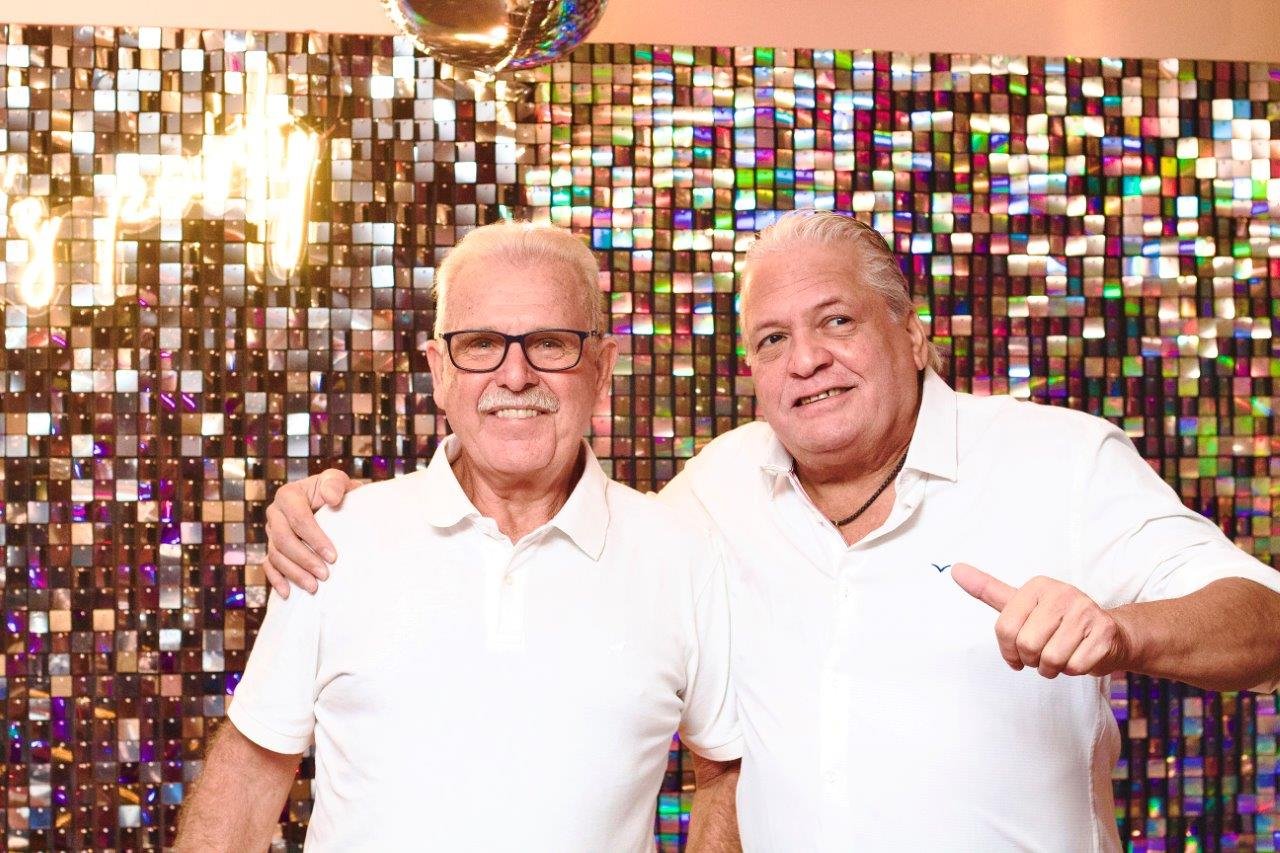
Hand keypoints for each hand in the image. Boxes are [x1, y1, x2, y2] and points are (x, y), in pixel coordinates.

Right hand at [262, 470, 358, 597]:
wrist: (332, 504)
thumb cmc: (337, 492)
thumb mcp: (338, 481)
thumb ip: (335, 484)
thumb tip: (332, 498)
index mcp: (288, 495)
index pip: (299, 519)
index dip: (315, 539)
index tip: (333, 557)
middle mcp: (275, 513)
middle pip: (283, 539)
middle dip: (304, 559)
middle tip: (324, 575)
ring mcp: (271, 532)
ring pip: (276, 555)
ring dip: (294, 573)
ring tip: (313, 587)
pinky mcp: (272, 547)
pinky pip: (268, 565)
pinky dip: (277, 579)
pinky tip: (288, 593)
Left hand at [950, 563, 1132, 678]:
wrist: (1110, 635)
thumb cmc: (1058, 622)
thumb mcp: (1021, 604)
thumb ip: (988, 590)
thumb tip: (955, 569)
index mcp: (1037, 586)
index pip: (1005, 628)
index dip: (1008, 650)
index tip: (1016, 652)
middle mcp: (1062, 593)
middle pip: (1027, 645)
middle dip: (1032, 659)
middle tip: (1043, 653)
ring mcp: (1086, 611)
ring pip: (1051, 659)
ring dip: (1052, 668)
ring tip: (1061, 655)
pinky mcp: (1104, 633)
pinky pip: (1075, 667)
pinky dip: (1073, 670)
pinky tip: (1079, 656)